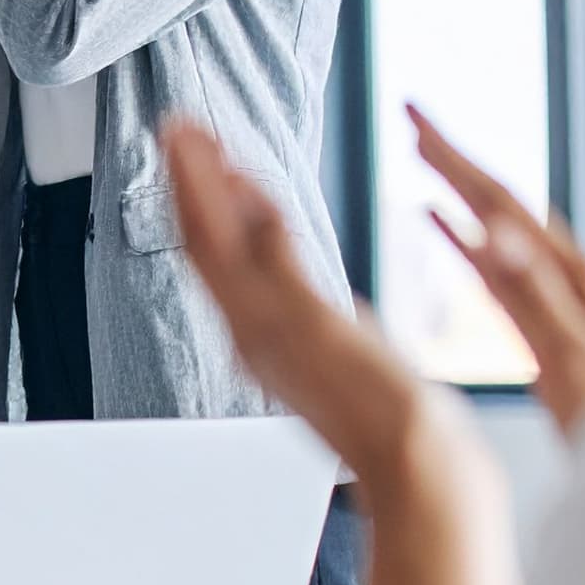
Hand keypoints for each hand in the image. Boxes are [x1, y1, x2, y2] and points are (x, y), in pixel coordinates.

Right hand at [163, 119, 516, 584]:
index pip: (214, 254)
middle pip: (206, 242)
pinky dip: (251, 220)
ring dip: (203, 186)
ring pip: (224, 245)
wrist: (411, 458)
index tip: (187, 155)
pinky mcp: (309, 327)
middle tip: (173, 127)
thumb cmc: (376, 422)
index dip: (196, 202)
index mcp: (257, 334)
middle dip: (187, 181)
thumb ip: (295, 326)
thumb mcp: (324, 361)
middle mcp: (255, 328)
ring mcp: (276, 327)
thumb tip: (281, 311)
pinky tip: (243, 184)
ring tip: (188, 136)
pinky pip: (271, 264)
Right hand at [411, 105, 584, 440]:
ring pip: (494, 222)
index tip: (415, 124)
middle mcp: (558, 270)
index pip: (500, 200)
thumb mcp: (570, 354)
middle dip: (453, 156)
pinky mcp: (535, 313)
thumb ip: (531, 292)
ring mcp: (548, 290)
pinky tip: (438, 225)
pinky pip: (490, 259)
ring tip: (421, 156)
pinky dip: (459, 233)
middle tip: (412, 118)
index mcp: (564, 274)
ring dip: (455, 185)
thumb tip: (493, 233)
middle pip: (498, 198)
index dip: (455, 159)